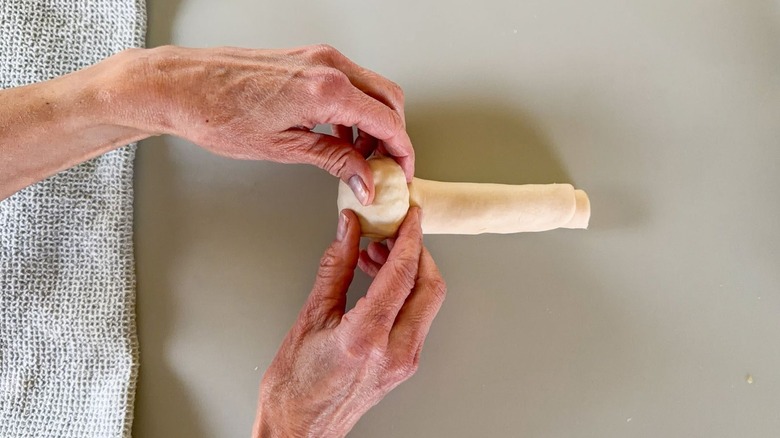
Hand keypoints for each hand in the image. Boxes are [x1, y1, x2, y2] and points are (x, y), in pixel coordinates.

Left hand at [115, 45, 413, 204]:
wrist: (180, 86)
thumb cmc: (218, 115)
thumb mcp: (284, 148)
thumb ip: (334, 161)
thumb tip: (365, 180)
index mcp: (327, 90)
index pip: (388, 121)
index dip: (401, 151)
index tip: (401, 173)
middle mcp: (328, 66)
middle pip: (388, 99)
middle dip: (393, 135)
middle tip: (383, 168)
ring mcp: (317, 58)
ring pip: (370, 89)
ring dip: (373, 122)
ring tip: (358, 157)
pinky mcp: (305, 59)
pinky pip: (347, 82)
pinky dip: (352, 109)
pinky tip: (338, 136)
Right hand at [253, 208, 445, 437]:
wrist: (299, 431)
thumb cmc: (294, 386)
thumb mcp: (309, 318)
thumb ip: (336, 268)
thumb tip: (348, 230)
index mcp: (366, 338)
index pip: (402, 275)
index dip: (409, 238)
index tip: (410, 215)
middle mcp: (394, 352)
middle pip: (429, 287)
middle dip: (418, 252)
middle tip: (394, 232)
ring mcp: (404, 362)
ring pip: (427, 303)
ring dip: (412, 272)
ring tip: (378, 255)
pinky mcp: (404, 366)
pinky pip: (417, 319)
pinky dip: (406, 294)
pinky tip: (381, 282)